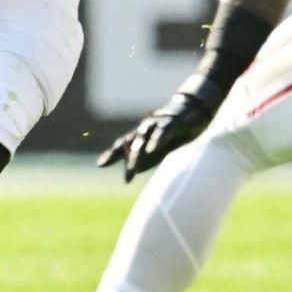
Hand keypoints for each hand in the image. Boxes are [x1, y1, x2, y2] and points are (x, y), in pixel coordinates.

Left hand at [98, 79, 221, 181]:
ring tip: (134, 166)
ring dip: (139, 152)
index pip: (122, 144)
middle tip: (128, 178)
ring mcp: (157, 124)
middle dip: (130, 161)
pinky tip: (152, 149)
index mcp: (139, 135)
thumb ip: (145, 159)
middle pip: (133, 144)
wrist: (190, 113)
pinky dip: (156, 140)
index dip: (112, 154)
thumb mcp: (156, 149)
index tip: (101, 164)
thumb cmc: (169, 134)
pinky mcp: (172, 123)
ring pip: (144, 137)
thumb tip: (132, 170)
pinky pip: (162, 131)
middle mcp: (145, 128)